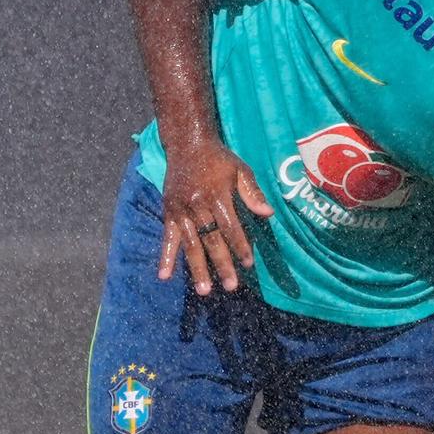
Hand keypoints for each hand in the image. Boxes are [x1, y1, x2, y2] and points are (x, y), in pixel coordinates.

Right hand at [158, 139, 273, 294]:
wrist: (186, 144)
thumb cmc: (219, 159)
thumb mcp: (240, 170)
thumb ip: (253, 192)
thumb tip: (268, 214)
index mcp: (217, 196)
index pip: (231, 227)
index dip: (240, 246)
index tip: (249, 263)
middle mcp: (197, 206)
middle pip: (212, 240)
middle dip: (222, 264)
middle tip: (232, 286)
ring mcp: (181, 211)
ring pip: (191, 244)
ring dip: (197, 268)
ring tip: (204, 290)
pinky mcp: (169, 212)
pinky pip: (168, 238)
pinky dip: (165, 257)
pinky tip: (164, 276)